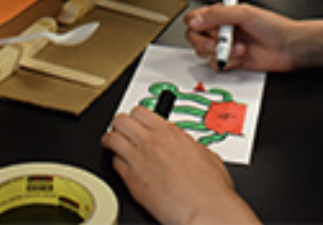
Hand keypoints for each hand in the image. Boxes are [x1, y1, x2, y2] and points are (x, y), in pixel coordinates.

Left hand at [102, 105, 258, 224]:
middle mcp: (152, 142)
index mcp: (170, 132)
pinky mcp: (131, 181)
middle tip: (121, 130)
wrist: (205, 210)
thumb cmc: (211, 188)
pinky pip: (115, 163)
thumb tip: (188, 148)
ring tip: (111, 143)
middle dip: (120, 124)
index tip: (136, 121)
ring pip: (112, 139)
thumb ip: (190, 146)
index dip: (136, 116)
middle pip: (122, 120)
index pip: (140, 111)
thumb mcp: (206, 155)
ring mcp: (139, 160)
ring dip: (111, 140)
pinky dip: (116, 163)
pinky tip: (122, 166)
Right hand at [185, 3, 322, 72]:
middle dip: (206, 41)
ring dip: (221, 52)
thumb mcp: (244, 13)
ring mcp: (225, 46)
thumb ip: (218, 15)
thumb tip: (195, 20)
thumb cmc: (273, 26)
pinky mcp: (231, 61)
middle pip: (195, 37)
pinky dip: (228, 62)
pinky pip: (217, 65)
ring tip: (239, 48)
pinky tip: (242, 56)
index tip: (207, 27)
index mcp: (222, 14)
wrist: (289, 47)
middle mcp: (221, 30)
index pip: (195, 17)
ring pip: (204, 52)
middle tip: (220, 41)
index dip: (196, 23)